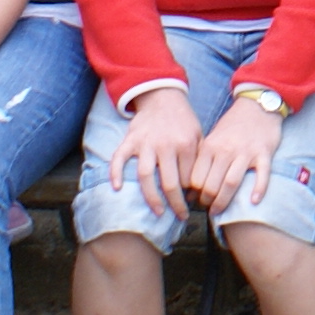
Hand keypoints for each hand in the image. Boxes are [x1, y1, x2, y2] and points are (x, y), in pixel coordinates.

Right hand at [109, 86, 200, 218]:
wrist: (163, 97)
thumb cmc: (183, 121)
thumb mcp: (199, 135)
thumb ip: (198, 160)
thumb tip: (196, 189)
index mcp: (185, 144)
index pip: (188, 178)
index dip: (191, 193)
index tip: (192, 203)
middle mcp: (165, 145)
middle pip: (169, 183)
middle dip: (176, 204)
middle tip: (181, 217)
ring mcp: (145, 143)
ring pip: (145, 176)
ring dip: (151, 198)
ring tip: (159, 212)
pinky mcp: (130, 140)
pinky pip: (119, 158)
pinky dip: (115, 173)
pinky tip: (117, 188)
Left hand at [188, 93, 285, 214]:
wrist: (257, 106)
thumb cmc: (232, 126)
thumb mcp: (212, 138)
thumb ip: (202, 161)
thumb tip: (190, 189)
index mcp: (210, 146)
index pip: (196, 178)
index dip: (194, 193)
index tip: (196, 200)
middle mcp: (226, 150)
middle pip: (212, 184)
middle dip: (208, 201)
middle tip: (208, 208)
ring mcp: (246, 152)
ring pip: (231, 183)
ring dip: (224, 202)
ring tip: (219, 211)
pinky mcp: (264, 153)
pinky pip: (261, 175)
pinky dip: (258, 189)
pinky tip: (253, 201)